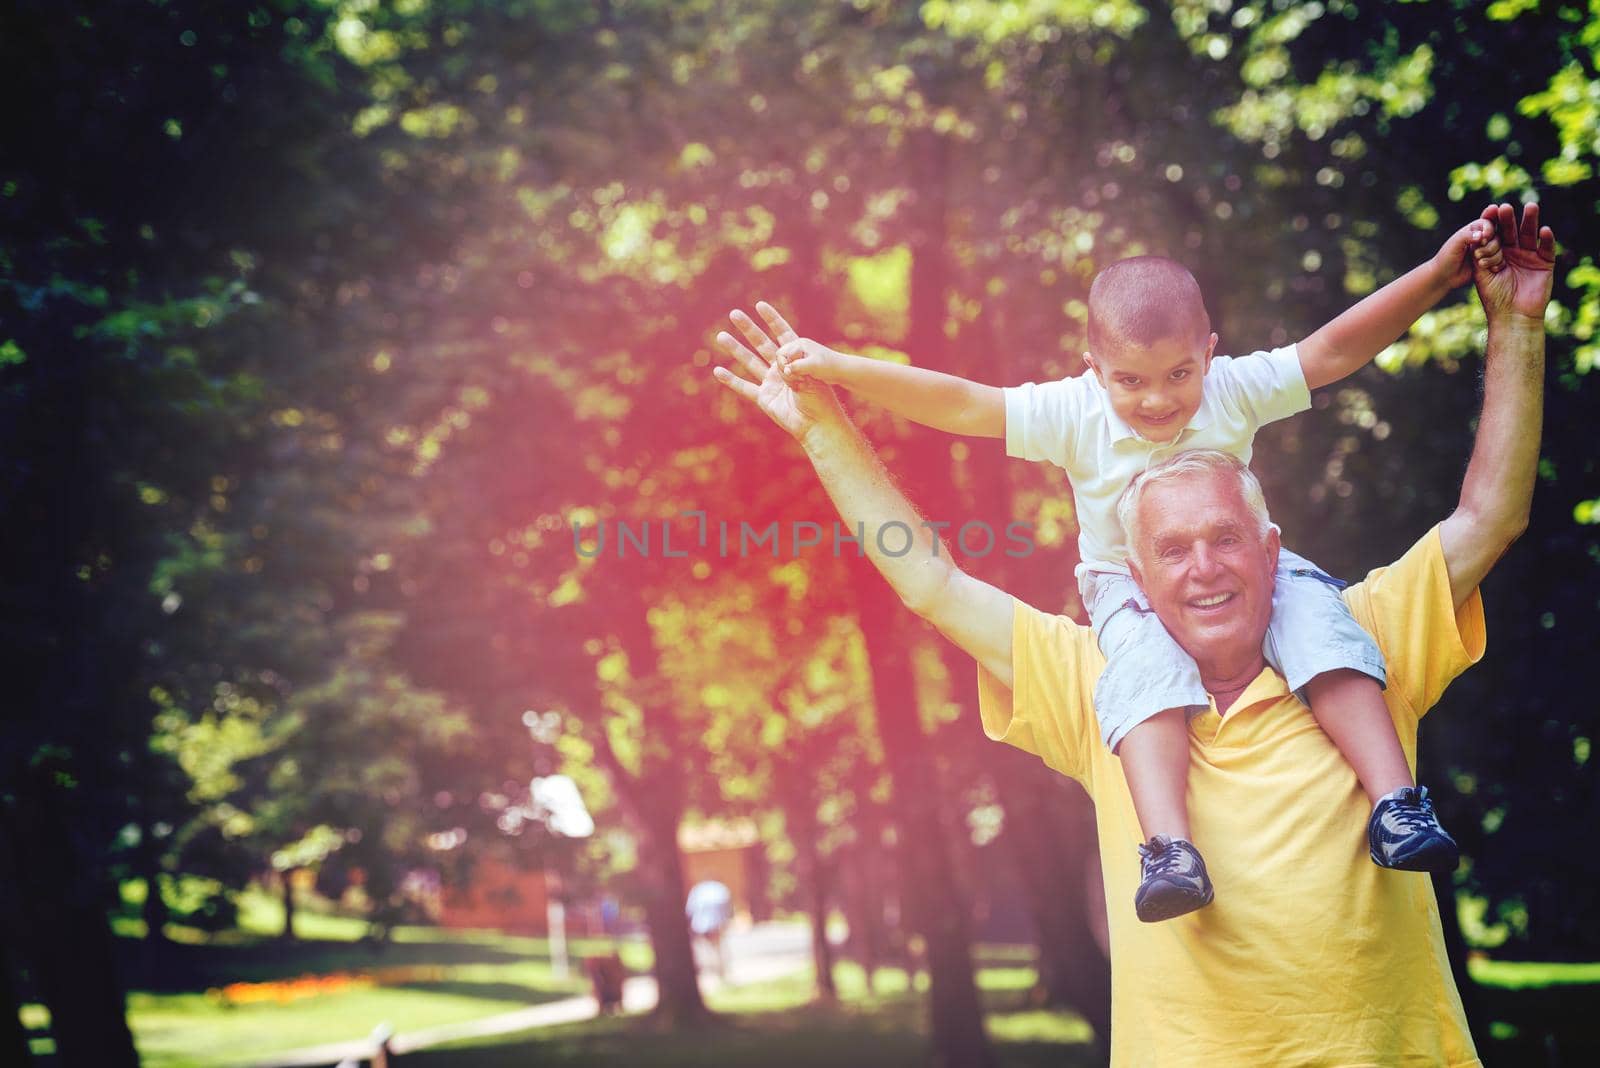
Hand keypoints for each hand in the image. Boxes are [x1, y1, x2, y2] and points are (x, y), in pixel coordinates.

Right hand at [712, 302, 845, 442]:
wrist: (817, 423)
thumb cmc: (820, 399)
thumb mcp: (810, 378)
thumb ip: (793, 368)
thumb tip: (779, 360)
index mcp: (796, 358)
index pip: (782, 333)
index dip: (771, 319)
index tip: (759, 305)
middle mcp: (781, 367)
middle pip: (761, 343)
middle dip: (748, 329)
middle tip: (734, 314)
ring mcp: (771, 382)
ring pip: (749, 361)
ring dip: (735, 349)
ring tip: (721, 336)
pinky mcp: (764, 398)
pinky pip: (745, 388)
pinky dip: (731, 380)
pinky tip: (718, 371)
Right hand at [773, 338, 843, 382]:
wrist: (840, 371)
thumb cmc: (828, 366)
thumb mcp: (813, 366)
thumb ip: (798, 367)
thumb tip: (786, 370)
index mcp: (798, 344)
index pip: (781, 354)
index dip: (784, 366)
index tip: (796, 374)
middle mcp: (796, 349)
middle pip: (779, 360)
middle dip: (785, 370)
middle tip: (799, 378)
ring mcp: (797, 358)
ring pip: (782, 368)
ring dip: (788, 376)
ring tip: (801, 381)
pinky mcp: (799, 366)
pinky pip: (788, 373)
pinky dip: (792, 379)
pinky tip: (800, 383)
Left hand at [1433, 217, 1503, 288]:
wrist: (1444, 277)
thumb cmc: (1446, 258)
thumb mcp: (1454, 245)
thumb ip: (1467, 236)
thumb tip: (1482, 235)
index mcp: (1473, 230)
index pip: (1488, 223)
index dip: (1489, 230)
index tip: (1484, 239)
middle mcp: (1482, 239)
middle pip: (1497, 236)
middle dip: (1491, 246)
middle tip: (1477, 254)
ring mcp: (1486, 251)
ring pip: (1500, 249)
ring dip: (1493, 256)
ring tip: (1479, 263)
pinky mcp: (1489, 262)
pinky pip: (1500, 260)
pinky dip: (1496, 264)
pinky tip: (1488, 269)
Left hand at [1473, 202, 1555, 324]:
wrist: (1511, 316)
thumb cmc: (1493, 297)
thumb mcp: (1481, 273)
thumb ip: (1478, 253)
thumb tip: (1473, 233)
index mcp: (1497, 253)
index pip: (1496, 234)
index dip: (1493, 223)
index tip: (1489, 211)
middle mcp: (1514, 252)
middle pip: (1513, 231)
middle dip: (1509, 219)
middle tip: (1505, 207)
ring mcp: (1530, 256)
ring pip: (1531, 234)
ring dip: (1531, 220)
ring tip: (1530, 207)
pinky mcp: (1545, 263)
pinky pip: (1547, 248)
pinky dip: (1547, 239)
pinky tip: (1544, 230)